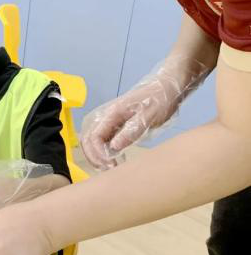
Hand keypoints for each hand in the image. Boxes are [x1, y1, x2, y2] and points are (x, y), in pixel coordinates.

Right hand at [81, 57, 209, 169]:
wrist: (168, 84)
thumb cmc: (160, 98)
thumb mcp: (149, 117)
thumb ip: (131, 131)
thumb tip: (113, 148)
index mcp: (111, 113)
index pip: (93, 137)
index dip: (98, 154)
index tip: (111, 165)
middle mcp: (106, 115)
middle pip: (87, 139)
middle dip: (93, 157)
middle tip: (108, 170)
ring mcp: (110, 118)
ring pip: (92, 139)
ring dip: (96, 155)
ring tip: (109, 167)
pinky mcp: (116, 122)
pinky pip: (102, 138)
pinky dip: (103, 150)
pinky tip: (114, 158)